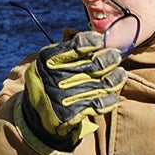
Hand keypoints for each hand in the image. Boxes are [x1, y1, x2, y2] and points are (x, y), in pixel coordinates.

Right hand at [23, 32, 125, 146]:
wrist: (34, 113)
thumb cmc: (50, 80)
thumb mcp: (51, 62)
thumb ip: (71, 52)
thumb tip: (100, 40)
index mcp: (48, 60)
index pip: (75, 46)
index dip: (91, 42)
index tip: (100, 40)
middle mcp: (54, 77)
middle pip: (92, 66)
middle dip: (108, 59)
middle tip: (116, 56)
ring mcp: (62, 97)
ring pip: (99, 85)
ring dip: (114, 79)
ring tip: (121, 74)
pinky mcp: (70, 114)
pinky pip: (98, 104)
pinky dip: (108, 99)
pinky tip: (113, 94)